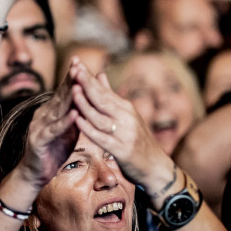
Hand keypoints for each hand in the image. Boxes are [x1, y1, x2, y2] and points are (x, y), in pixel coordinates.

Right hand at [18, 62, 80, 186]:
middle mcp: (43, 115)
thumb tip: (88, 97)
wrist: (35, 172)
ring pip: (56, 110)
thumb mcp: (68, 128)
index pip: (63, 91)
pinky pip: (53, 130)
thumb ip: (76, 113)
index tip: (80, 61)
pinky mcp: (38, 141)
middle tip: (78, 64)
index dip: (72, 77)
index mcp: (52, 112)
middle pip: (59, 95)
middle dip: (69, 80)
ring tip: (78, 84)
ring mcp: (39, 127)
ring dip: (68, 97)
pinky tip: (74, 115)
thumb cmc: (54, 149)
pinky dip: (64, 123)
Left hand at [68, 62, 171, 191]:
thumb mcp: (126, 115)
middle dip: (87, 84)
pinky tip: (78, 121)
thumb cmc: (137, 140)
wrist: (156, 167)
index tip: (75, 63)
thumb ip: (110, 96)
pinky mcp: (122, 150)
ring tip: (73, 92)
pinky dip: (89, 129)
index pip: (104, 90)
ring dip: (86, 104)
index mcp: (126, 108)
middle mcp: (126, 118)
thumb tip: (99, 74)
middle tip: (73, 70)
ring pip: (101, 117)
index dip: (89, 77)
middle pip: (103, 99)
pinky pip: (103, 138)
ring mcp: (125, 133)